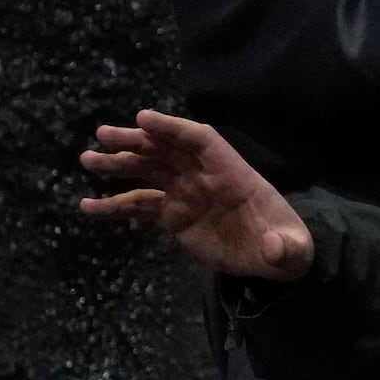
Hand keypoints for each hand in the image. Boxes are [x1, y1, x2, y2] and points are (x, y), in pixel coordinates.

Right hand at [79, 109, 313, 281]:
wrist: (275, 260)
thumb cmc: (287, 247)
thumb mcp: (291, 251)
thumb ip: (284, 248)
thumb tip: (273, 247)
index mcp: (235, 174)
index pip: (202, 140)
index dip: (174, 128)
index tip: (143, 119)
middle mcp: (206, 177)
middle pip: (168, 150)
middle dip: (137, 140)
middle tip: (102, 135)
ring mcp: (187, 195)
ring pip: (149, 171)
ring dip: (119, 164)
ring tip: (88, 160)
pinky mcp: (174, 217)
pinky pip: (140, 206)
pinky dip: (115, 205)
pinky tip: (88, 206)